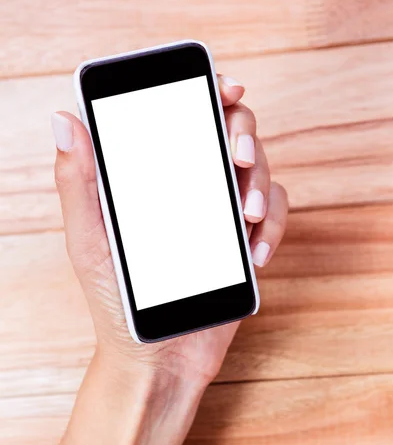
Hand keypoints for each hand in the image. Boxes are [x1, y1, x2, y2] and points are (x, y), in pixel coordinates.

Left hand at [51, 74, 287, 388]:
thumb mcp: (89, 241)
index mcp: (156, 182)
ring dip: (261, 185)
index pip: (184, 120)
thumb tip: (65, 119)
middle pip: (232, 136)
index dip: (208, 94)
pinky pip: (275, 220)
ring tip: (247, 215)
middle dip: (244, 135)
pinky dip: (274, 228)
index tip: (224, 87)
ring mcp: (221, 217)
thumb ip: (79, 183)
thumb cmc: (115, 301)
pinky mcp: (244, 246)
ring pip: (260, 174)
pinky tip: (254, 252)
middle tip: (237, 156)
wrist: (154, 357)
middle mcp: (192, 191)